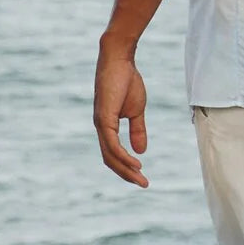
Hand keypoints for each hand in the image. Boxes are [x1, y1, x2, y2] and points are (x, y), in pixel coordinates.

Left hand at [93, 44, 149, 186]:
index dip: (126, 167)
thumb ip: (137, 130)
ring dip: (125, 169)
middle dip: (126, 174)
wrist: (119, 60)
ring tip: (140, 178)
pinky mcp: (103, 118)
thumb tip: (140, 151)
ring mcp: (100, 123)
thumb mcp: (136, 110)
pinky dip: (123, 156)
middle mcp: (101, 128)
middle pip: (110, 159)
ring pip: (110, 155)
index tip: (142, 177)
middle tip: (143, 184)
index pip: (113, 154)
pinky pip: (112, 144)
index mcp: (106, 126)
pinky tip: (135, 163)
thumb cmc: (126, 80)